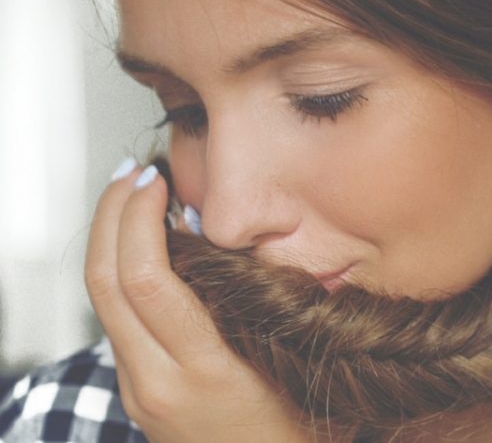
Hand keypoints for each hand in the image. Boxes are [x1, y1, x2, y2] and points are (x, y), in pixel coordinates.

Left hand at [84, 160, 313, 442]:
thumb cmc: (291, 424)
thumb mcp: (283, 356)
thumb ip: (247, 300)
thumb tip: (207, 233)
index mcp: (206, 369)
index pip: (148, 281)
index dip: (140, 220)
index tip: (155, 180)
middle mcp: (158, 381)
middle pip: (105, 283)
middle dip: (110, 215)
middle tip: (131, 174)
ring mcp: (139, 390)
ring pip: (99, 301)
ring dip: (106, 238)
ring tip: (128, 199)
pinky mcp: (133, 392)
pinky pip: (114, 321)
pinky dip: (118, 271)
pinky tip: (139, 248)